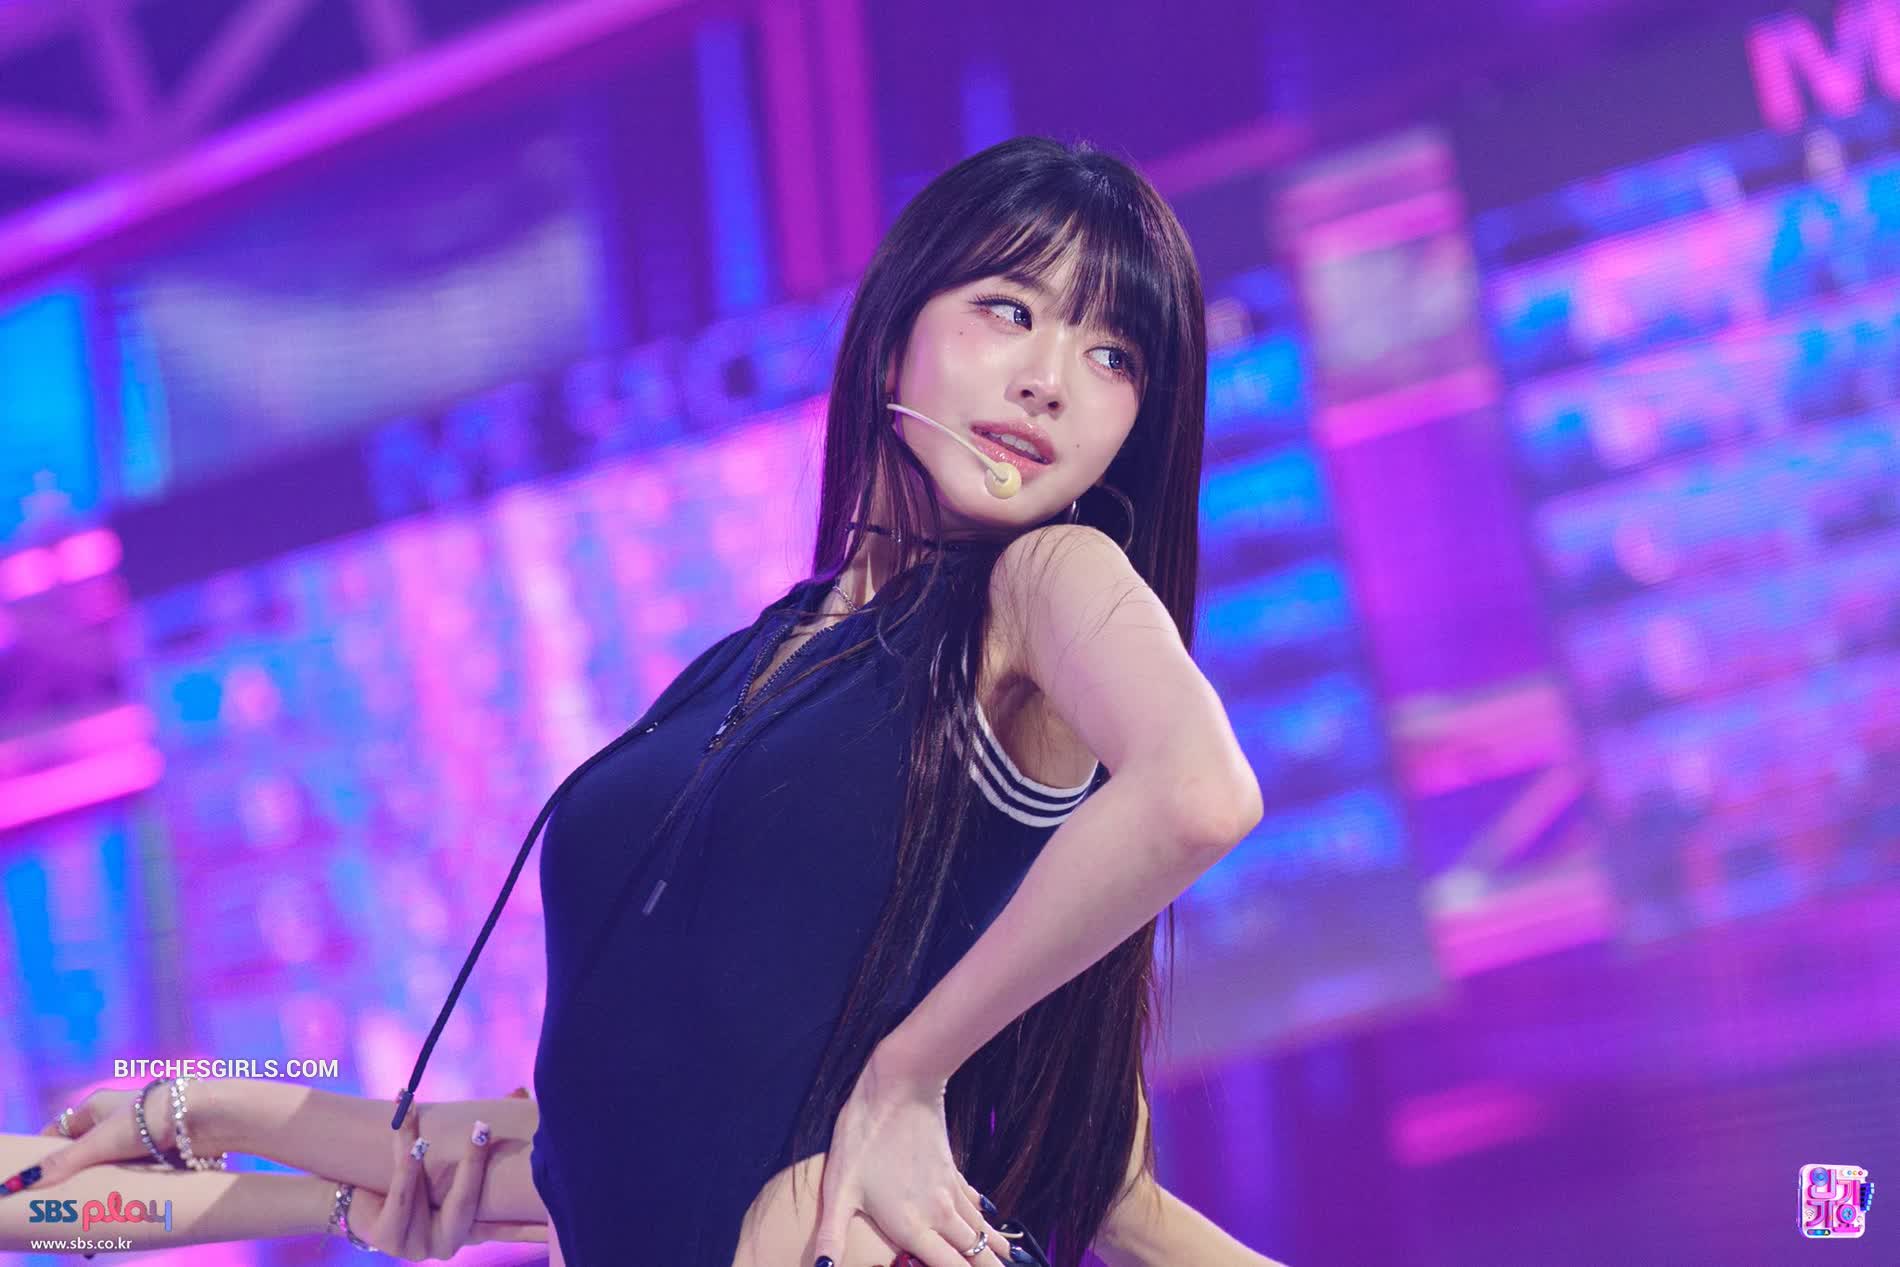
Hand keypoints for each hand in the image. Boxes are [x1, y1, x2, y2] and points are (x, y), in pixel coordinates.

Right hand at [20, 1083, 192, 1187]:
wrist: (204, 1117)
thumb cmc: (150, 1121)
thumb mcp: (99, 1143)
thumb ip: (62, 1163)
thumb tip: (22, 1182)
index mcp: (96, 1106)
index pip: (59, 1131)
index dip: (46, 1153)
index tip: (36, 1179)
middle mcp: (117, 1116)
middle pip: (85, 1150)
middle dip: (76, 1175)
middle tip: (63, 1202)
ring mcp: (140, 1132)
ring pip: (111, 1162)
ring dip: (103, 1181)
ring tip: (91, 1206)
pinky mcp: (160, 1146)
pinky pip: (136, 1169)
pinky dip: (127, 1183)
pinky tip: (122, 1199)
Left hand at [343, 1101, 547, 1259]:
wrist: (353, 1199)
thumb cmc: (408, 1176)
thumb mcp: (444, 1160)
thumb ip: (482, 1137)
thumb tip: (520, 1091)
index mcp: (468, 1228)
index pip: (507, 1228)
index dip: (533, 1226)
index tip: (558, 1216)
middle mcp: (448, 1243)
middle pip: (468, 1201)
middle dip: (474, 1161)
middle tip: (482, 1127)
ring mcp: (418, 1246)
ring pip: (427, 1190)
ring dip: (420, 1146)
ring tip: (415, 1111)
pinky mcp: (388, 1238)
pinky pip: (401, 1194)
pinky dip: (406, 1164)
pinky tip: (410, 1139)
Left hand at [810, 1049, 1008, 1266]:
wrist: (900, 1086)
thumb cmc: (865, 1136)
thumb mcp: (839, 1188)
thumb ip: (832, 1234)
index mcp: (913, 1225)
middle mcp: (939, 1214)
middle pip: (974, 1257)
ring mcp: (949, 1191)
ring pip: (980, 1232)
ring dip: (993, 1252)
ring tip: (1007, 1263)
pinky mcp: (952, 1170)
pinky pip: (976, 1204)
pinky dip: (988, 1220)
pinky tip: (992, 1223)